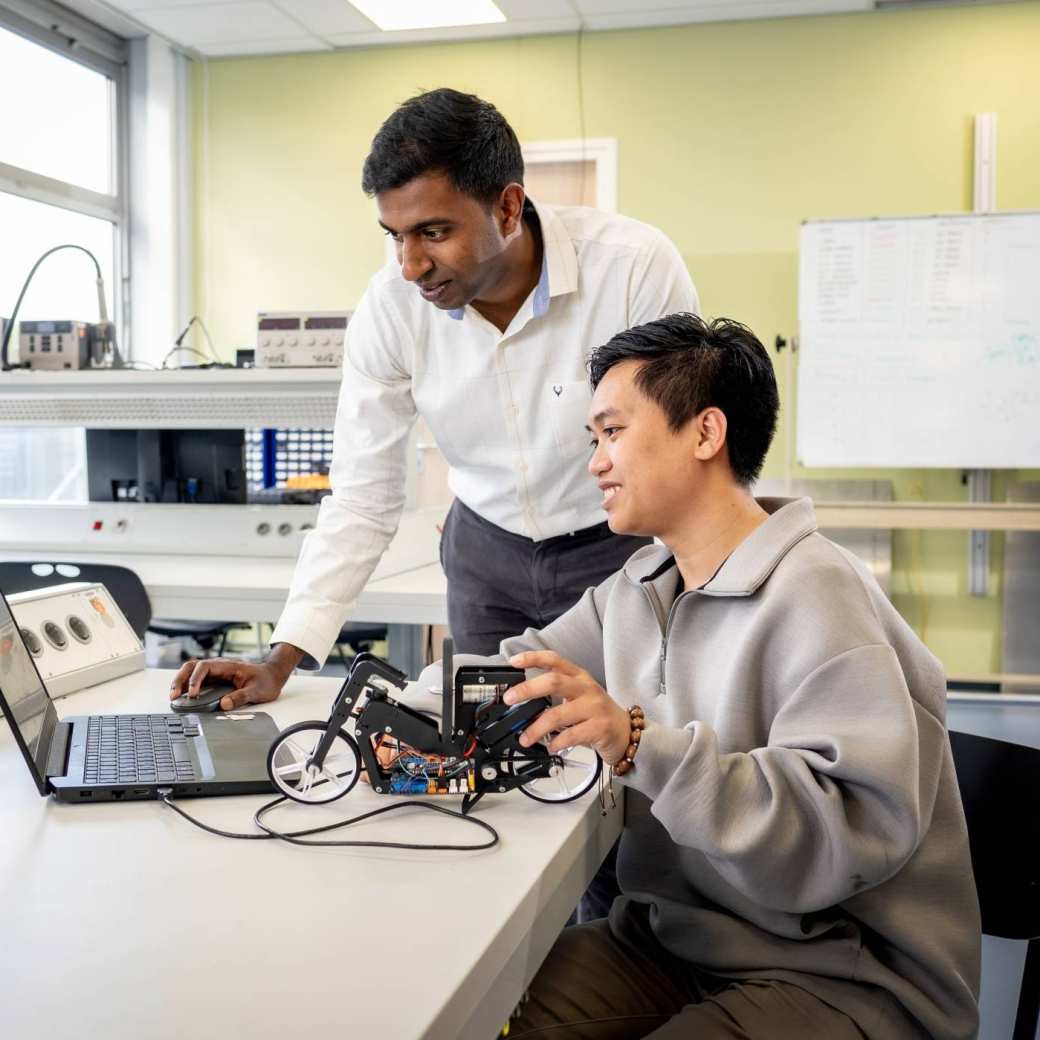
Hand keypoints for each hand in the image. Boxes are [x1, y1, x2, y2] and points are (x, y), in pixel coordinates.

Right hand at [169, 657, 288, 711]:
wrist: (272, 675)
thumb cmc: (266, 681)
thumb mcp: (257, 691)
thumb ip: (240, 697)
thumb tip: (224, 704)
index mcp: (228, 666)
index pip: (204, 667)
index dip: (195, 680)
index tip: (192, 694)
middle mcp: (219, 666)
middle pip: (192, 666)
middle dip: (180, 679)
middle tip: (174, 695)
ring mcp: (216, 672)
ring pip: (192, 671)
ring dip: (181, 682)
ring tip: (173, 696)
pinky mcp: (215, 679)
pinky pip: (197, 679)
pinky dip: (187, 685)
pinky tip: (183, 696)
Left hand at [503, 651, 630, 764]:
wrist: (626, 733)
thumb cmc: (597, 714)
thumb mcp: (579, 696)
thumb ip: (555, 695)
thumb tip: (522, 703)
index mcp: (579, 676)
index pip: (554, 659)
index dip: (533, 657)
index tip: (514, 661)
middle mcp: (586, 688)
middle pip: (553, 681)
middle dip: (527, 689)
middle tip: (510, 699)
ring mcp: (594, 707)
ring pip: (557, 714)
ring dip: (536, 728)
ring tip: (525, 738)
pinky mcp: (599, 727)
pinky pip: (571, 735)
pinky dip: (556, 743)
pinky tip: (551, 746)